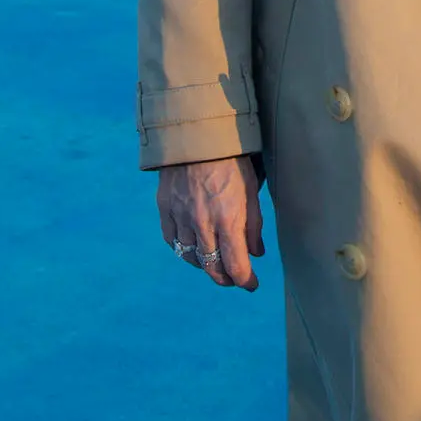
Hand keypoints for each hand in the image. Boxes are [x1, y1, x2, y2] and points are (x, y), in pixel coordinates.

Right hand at [156, 154, 264, 290]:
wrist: (197, 135)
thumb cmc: (231, 161)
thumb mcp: (251, 191)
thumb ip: (253, 225)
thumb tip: (256, 253)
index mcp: (228, 220)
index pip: (235, 266)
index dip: (245, 281)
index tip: (251, 285)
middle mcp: (202, 224)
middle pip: (212, 267)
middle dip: (225, 278)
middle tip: (234, 278)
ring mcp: (181, 218)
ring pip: (190, 257)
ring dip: (204, 265)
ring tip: (215, 263)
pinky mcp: (165, 209)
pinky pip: (172, 240)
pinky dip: (183, 249)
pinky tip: (192, 249)